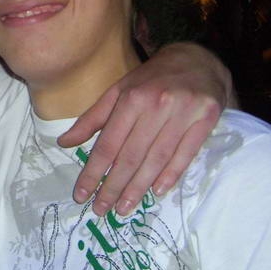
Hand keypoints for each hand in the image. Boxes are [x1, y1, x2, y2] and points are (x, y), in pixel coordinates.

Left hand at [59, 42, 230, 215]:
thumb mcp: (118, 91)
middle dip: (113, 186)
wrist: (198, 60)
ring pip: (157, 159)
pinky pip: (185, 155)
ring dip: (138, 188)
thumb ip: (92, 119)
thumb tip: (64, 142)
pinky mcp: (206, 120)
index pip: (108, 144)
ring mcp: (184, 114)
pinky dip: (171, 175)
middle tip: (100, 210)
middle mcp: (157, 106)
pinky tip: (157, 192)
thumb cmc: (151, 79)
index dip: (93, 172)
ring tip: (123, 208)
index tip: (81, 194)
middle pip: (131, 156)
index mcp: (132, 98)